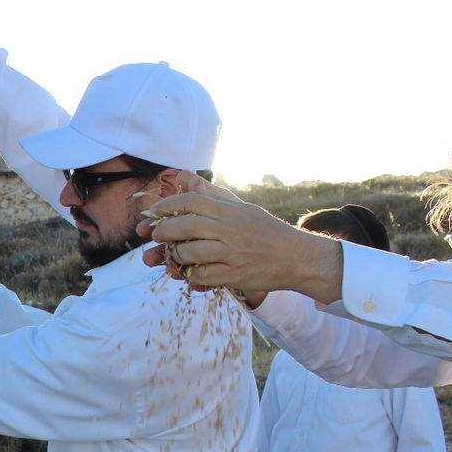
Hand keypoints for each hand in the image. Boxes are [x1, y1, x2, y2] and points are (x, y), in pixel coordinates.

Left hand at [138, 190, 342, 303]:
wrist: (296, 257)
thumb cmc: (266, 230)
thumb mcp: (242, 208)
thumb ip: (213, 194)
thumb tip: (187, 177)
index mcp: (229, 210)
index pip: (190, 201)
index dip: (167, 206)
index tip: (155, 212)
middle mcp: (228, 229)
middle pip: (184, 226)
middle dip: (163, 230)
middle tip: (156, 234)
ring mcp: (231, 253)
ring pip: (189, 252)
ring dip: (175, 254)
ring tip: (171, 254)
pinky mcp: (234, 275)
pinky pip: (202, 275)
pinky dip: (190, 274)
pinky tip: (188, 272)